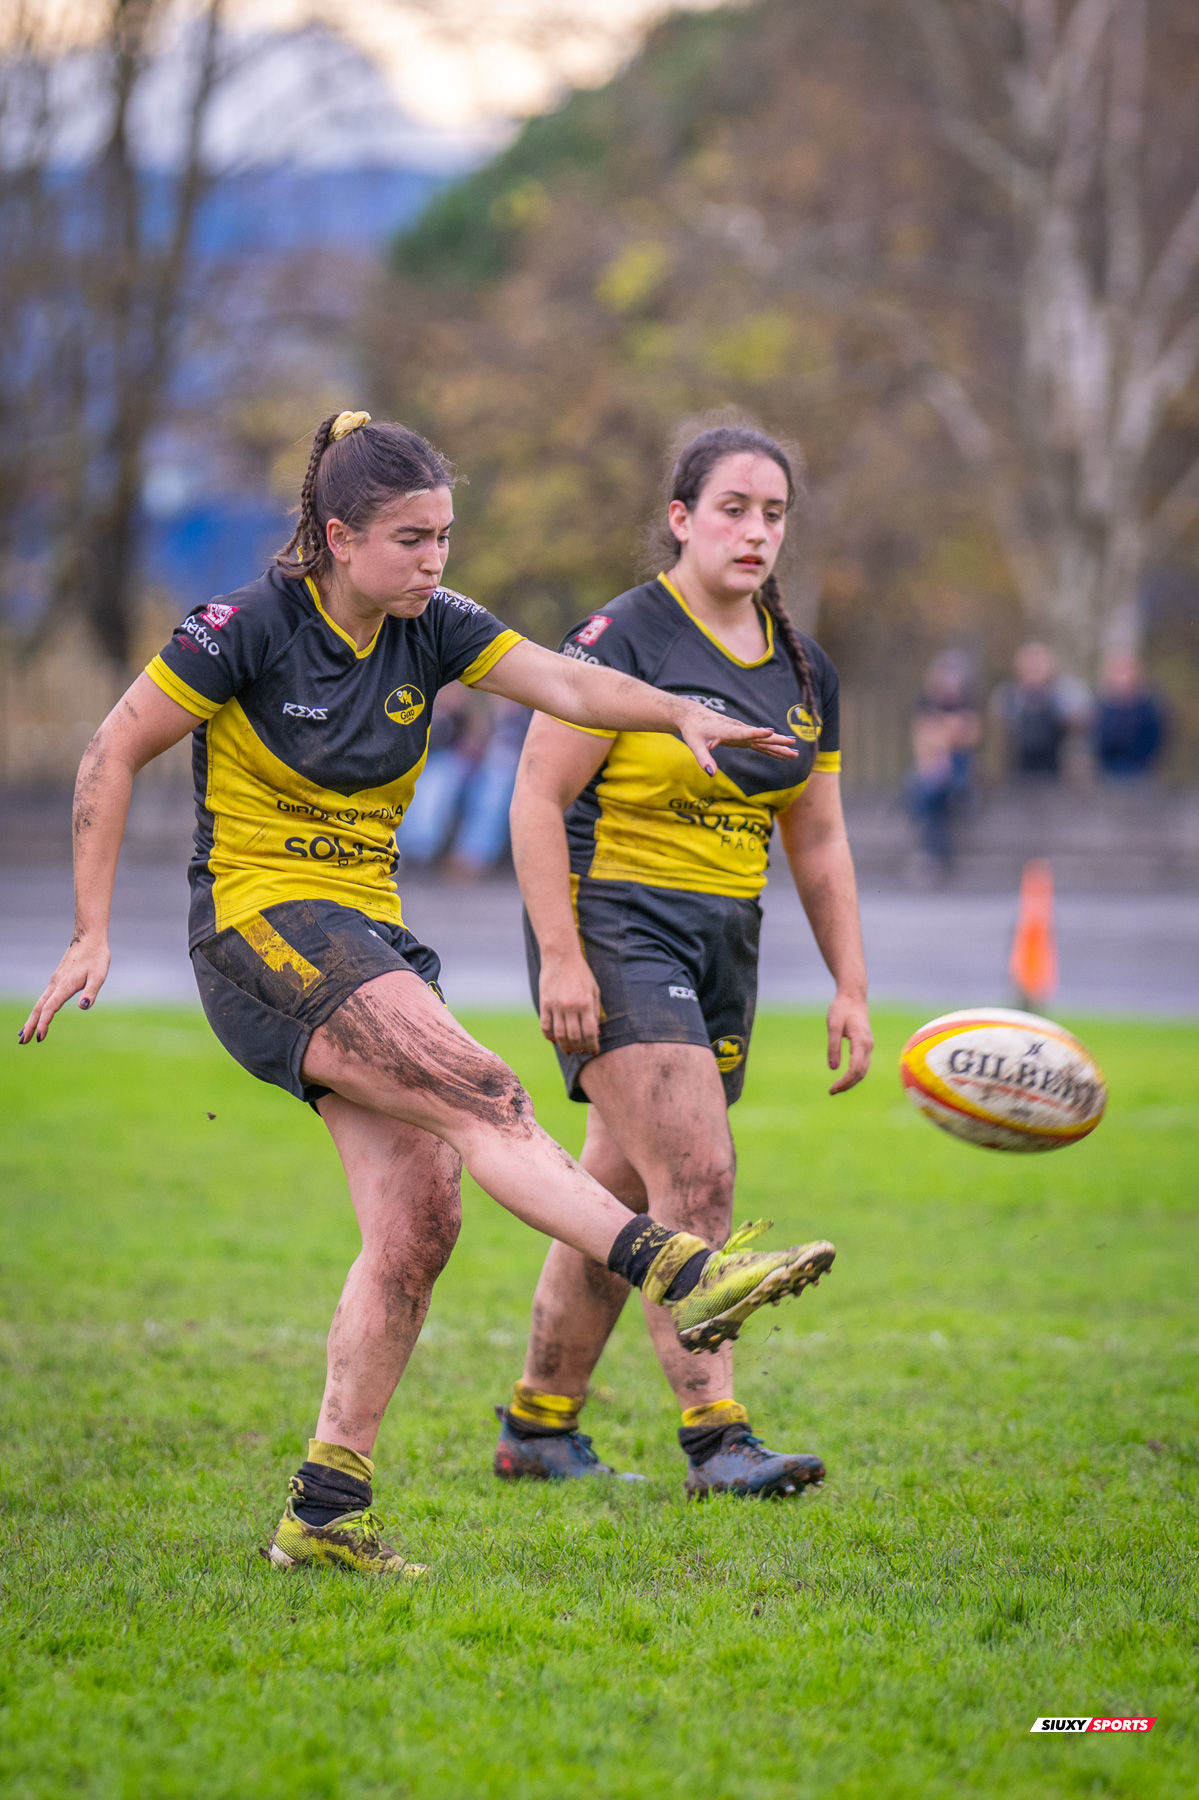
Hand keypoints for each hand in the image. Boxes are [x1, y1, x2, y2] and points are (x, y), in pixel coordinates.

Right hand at [19, 933, 110, 1043]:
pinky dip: (37, 1010)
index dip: (44, 1023)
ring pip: (39, 1003)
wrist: (89, 939)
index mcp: (65, 985)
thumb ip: (91, 991)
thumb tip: (83, 1007)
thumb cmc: (97, 957)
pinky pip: (44, 998)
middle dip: (30, 1025)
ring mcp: (55, 982)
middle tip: (22, 1042)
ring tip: (23, 1034)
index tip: (40, 1037)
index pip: (50, 1008)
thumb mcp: (99, 975)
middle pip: (38, 1008)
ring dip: (31, 1019)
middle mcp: (56, 984)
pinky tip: (37, 1015)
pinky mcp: (57, 980)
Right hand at [538, 947, 601, 1056]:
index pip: (590, 1032)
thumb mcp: (594, 990)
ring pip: (559, 1035)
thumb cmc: (581, 973)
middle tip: (582, 1052)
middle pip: (574, 1037)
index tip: (594, 1051)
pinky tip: (555, 1040)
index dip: (592, 1045)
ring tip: (569, 1050)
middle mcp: (571, 1007)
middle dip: (579, 1048)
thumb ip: (595, 1012)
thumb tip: (595, 1033)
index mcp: (586, 1003)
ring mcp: (556, 1006)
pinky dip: (549, 1036)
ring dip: (565, 1046)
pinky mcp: (544, 1004)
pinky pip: (545, 1026)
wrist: (560, 956)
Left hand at [676, 701, 797, 776]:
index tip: (772, 731)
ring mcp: (742, 733)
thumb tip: (711, 774)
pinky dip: (772, 749)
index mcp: (728, 730)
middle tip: (793, 745)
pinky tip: (783, 753)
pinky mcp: (743, 736)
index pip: (745, 732)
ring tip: (795, 752)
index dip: (757, 733)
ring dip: (779, 746)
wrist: (694, 716)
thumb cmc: (693, 730)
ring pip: (764, 741)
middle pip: (761, 737)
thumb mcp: (695, 745)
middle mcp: (739, 730)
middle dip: (777, 741)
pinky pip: (760, 744)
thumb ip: (704, 760)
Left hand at [827, 991, 871, 1093]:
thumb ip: (833, 1046)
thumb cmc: (841, 1009)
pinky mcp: (866, 1045)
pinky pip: (862, 1064)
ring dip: (851, 1081)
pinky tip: (844, 1078)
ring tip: (836, 1088)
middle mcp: (868, 1046)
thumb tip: (833, 1068)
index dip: (844, 1081)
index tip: (832, 1089)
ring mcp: (869, 1046)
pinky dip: (854, 1075)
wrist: (853, 996)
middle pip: (861, 1073)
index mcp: (861, 1041)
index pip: (855, 1069)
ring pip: (863, 1070)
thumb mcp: (833, 1025)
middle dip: (847, 1085)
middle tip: (831, 1091)